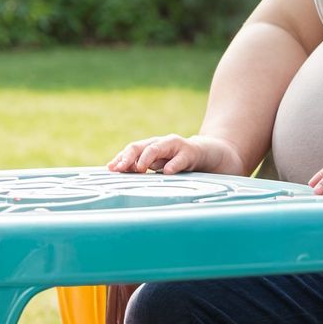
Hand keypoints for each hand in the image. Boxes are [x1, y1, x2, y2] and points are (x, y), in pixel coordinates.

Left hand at [108, 134, 246, 175]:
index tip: (110, 169)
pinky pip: (181, 158)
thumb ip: (146, 170)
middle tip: (119, 168)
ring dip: (146, 157)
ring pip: (158, 147)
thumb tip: (124, 179)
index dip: (121, 158)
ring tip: (139, 168)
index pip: (132, 150)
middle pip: (140, 146)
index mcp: (151, 148)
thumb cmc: (181, 162)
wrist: (211, 153)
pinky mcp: (191, 152)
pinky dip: (173, 164)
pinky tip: (167, 172)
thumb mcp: (162, 166)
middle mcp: (161, 144)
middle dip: (128, 156)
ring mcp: (176, 147)